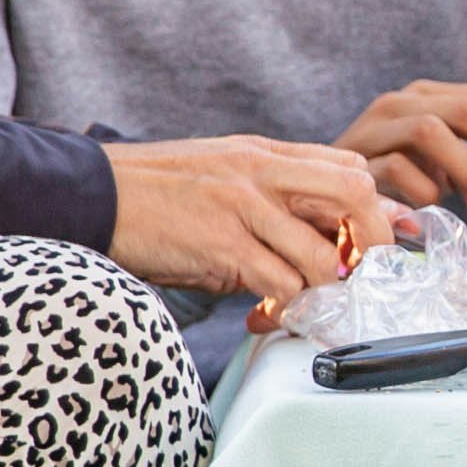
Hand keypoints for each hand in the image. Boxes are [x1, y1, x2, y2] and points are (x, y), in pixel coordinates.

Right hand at [103, 135, 395, 303]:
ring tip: (303, 302)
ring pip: (324, 255)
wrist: (92, 194)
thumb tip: (322, 232)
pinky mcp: (222, 245)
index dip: (373, 210)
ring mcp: (244, 207)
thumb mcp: (221, 170)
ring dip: (323, 290)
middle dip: (373, 245)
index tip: (370, 245)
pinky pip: (281, 284)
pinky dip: (284, 307)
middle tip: (361, 279)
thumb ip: (271, 191)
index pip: (351, 170)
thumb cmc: (155, 192)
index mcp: (266, 153)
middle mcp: (262, 172)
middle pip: (357, 198)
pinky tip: (264, 313)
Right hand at [341, 77, 466, 210]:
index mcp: (432, 95)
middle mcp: (403, 101)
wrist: (321, 187)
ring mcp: (375, 126)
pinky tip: (434, 209)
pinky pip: (396, 168)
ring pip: (432, 129)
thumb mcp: (450, 165)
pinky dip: (424, 189)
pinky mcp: (353, 158)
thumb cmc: (393, 177)